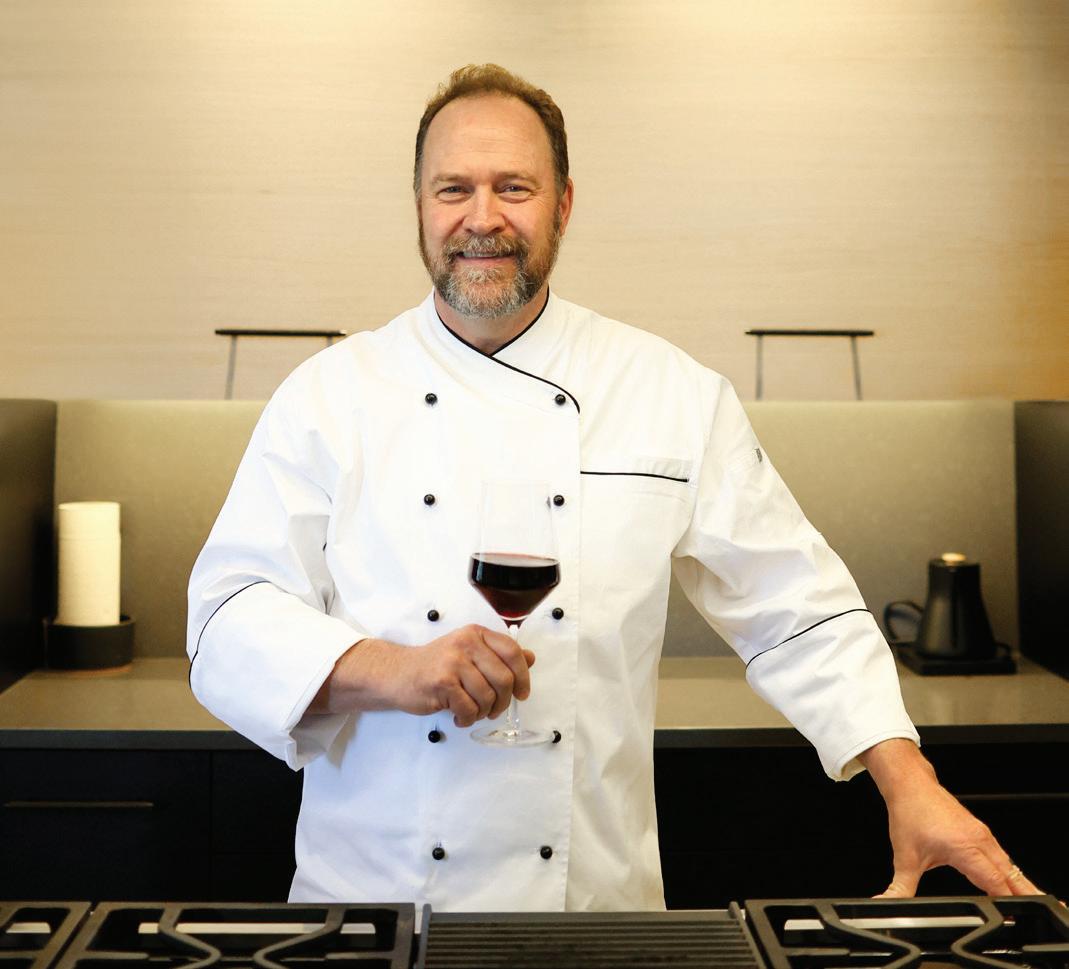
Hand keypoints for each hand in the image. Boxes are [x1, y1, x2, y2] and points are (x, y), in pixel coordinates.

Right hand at [400, 624, 535, 726]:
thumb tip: (530, 658)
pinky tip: (459, 715)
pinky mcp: (442, 682)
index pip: (512, 652)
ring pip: (488, 697)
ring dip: (483, 712)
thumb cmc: (436, 665)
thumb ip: (499, 655)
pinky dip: (468, 718)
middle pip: (504, 679)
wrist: (398, 673)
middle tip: (494, 709)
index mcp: (476, 634)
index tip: (522, 693)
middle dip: (503, 702)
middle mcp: (466, 643)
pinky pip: (469, 709)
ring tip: (472, 711)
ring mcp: (453, 662)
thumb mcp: (469, 653)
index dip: (523, 676)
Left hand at [860, 739, 1042, 896]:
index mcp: (964, 848)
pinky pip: (1003, 857)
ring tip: (1038, 904)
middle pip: (1012, 876)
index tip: (1013, 919)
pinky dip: (1013, 872)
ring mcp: (983, 835)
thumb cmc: (910, 813)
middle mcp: (979, 840)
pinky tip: (1016, 884)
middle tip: (1047, 912)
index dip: (1005, 903)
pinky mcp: (981, 832)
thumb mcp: (904, 856)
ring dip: (1023, 885)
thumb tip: (888, 902)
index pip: (994, 882)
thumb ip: (900, 887)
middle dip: (1028, 896)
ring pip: (1010, 865)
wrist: (911, 785)